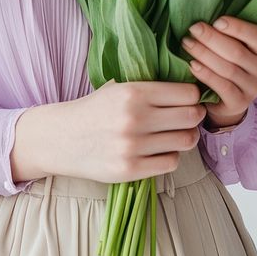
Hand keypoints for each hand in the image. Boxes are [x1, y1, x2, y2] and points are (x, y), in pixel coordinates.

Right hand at [53, 79, 207, 183]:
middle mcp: (135, 118)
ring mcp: (133, 146)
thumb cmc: (94, 110)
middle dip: (195, 115)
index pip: (187, 93)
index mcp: (133, 92)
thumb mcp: (118, 87)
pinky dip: (171, 156)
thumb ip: (149, 86)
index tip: (189, 98)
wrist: (61, 138)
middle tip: (190, 115)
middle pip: (191, 117)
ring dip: (185, 137)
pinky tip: (161, 150)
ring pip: (185, 141)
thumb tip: (190, 86)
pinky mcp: (130, 169)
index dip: (193, 95)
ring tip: (177, 133)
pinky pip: (171, 162)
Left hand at [181, 16, 256, 128]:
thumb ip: (223, 33)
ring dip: (204, 54)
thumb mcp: (229, 46)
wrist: (223, 100)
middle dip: (212, 38)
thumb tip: (202, 15)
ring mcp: (253, 88)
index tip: (216, 21)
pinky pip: (223, 87)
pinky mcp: (240, 103)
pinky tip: (192, 65)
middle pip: (237, 51)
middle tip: (193, 30)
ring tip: (187, 44)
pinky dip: (206, 74)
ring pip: (228, 69)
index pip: (256, 35)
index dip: (236, 27)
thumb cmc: (224, 64)